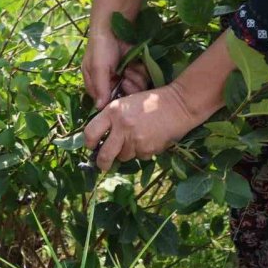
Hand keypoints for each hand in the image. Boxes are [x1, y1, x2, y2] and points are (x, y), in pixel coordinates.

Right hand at [83, 0, 150, 108]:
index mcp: (94, 83)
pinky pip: (142, 78)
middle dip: (127, 87)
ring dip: (135, 78)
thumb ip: (100, 88)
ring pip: (135, 88)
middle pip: (123, 96)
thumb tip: (99, 108)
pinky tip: (137, 64)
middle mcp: (108, 82)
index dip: (114, 98)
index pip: (105, 101)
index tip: (120, 88)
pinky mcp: (134, 69)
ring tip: (131, 68)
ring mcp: (122, 76)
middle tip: (126, 76)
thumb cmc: (101, 47)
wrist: (114, 25)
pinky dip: (141, 71)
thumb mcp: (98, 68)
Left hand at [83, 84, 199, 170]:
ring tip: (136, 139)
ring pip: (123, 156)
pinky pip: (139, 157)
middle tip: (103, 164)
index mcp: (113, 112)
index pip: (90, 132)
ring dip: (126, 153)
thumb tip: (99, 139)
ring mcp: (136, 139)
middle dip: (102, 163)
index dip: (89, 143)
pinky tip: (149, 139)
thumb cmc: (149, 103)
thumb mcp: (125, 103)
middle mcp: (122, 126)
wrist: (178, 105)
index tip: (92, 146)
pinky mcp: (149, 148)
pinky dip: (141, 152)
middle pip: (105, 154)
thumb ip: (111, 119)